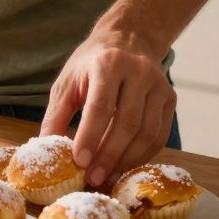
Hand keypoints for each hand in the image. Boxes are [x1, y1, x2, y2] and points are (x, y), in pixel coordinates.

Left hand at [40, 30, 175, 187]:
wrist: (127, 40)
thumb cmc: (91, 65)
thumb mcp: (67, 82)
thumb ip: (56, 115)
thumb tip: (47, 150)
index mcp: (108, 65)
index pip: (101, 106)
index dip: (90, 136)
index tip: (79, 162)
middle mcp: (138, 72)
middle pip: (128, 123)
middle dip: (109, 155)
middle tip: (93, 178)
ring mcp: (159, 86)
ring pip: (148, 132)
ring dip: (127, 160)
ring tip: (107, 177)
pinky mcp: (170, 99)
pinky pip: (160, 135)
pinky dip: (142, 155)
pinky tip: (124, 166)